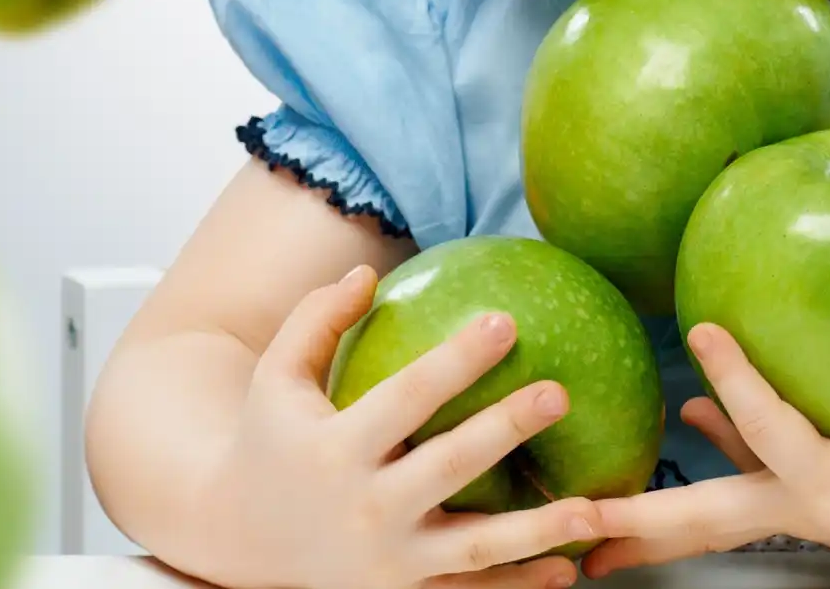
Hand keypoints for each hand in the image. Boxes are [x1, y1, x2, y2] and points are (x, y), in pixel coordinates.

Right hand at [195, 265, 600, 588]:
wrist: (237, 538)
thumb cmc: (268, 441)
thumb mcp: (275, 377)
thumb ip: (316, 321)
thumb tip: (367, 271)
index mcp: (336, 448)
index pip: (407, 396)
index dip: (456, 359)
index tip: (504, 322)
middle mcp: (365, 508)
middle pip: (448, 466)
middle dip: (505, 429)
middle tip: (559, 394)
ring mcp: (387, 561)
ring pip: (472, 547)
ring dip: (535, 531)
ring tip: (593, 508)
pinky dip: (518, 585)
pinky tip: (568, 567)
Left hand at [581, 316, 829, 588]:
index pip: (772, 431)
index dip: (738, 383)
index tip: (702, 332)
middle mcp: (799, 504)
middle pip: (703, 516)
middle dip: (638, 523)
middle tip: (573, 522)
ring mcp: (792, 508)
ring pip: (706, 514)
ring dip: (647, 520)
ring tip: (583, 520)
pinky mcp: (798, 500)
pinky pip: (739, 481)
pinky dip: (710, 455)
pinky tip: (688, 418)